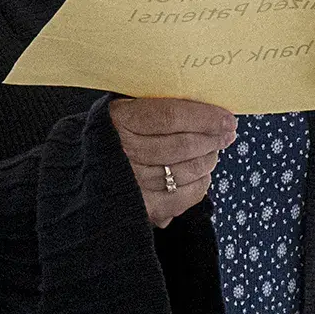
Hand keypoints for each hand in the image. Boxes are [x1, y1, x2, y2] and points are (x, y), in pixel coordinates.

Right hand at [112, 95, 232, 226]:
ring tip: (213, 151)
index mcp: (119, 119)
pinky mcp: (142, 208)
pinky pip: (184, 196)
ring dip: (207, 160)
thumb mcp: (127, 109)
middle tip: (227, 133)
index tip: (227, 118)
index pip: (170, 116)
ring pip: (186, 170)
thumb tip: (207, 109)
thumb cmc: (116, 134)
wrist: (87, 171)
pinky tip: (201, 175)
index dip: (204, 117)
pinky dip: (199, 185)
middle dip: (212, 139)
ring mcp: (132, 183)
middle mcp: (122, 152)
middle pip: (182, 145)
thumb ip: (157, 105)